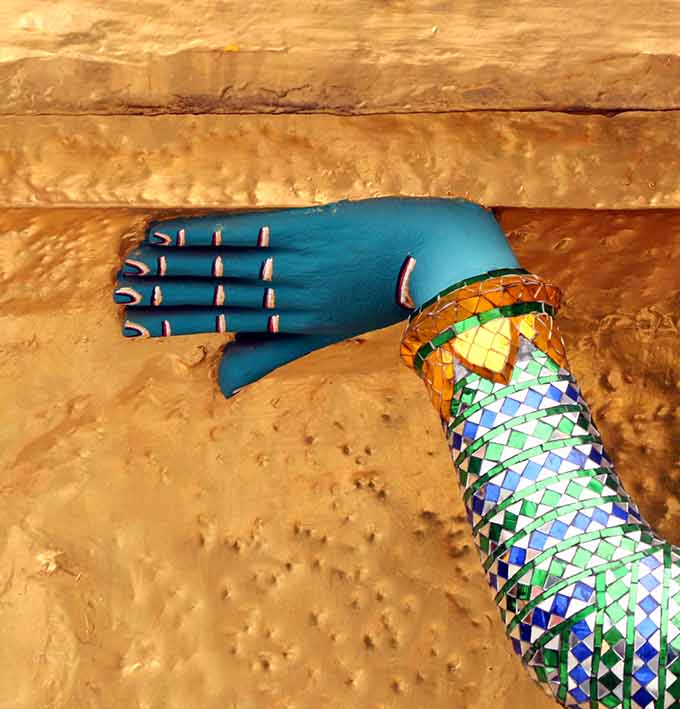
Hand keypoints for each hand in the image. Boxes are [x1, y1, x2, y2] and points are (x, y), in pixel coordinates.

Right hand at [113, 197, 519, 395]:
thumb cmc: (388, 291)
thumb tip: (225, 385)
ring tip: (131, 265)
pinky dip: (204, 235)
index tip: (134, 326)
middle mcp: (293, 297)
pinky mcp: (309, 230)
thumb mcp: (334, 332)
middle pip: (216, 297)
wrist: (439, 255)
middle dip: (165, 296)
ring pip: (224, 268)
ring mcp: (299, 263)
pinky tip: (168, 233)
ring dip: (173, 266)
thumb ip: (278, 351)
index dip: (179, 324)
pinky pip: (245, 233)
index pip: (226, 325)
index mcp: (299, 324)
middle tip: (118, 294)